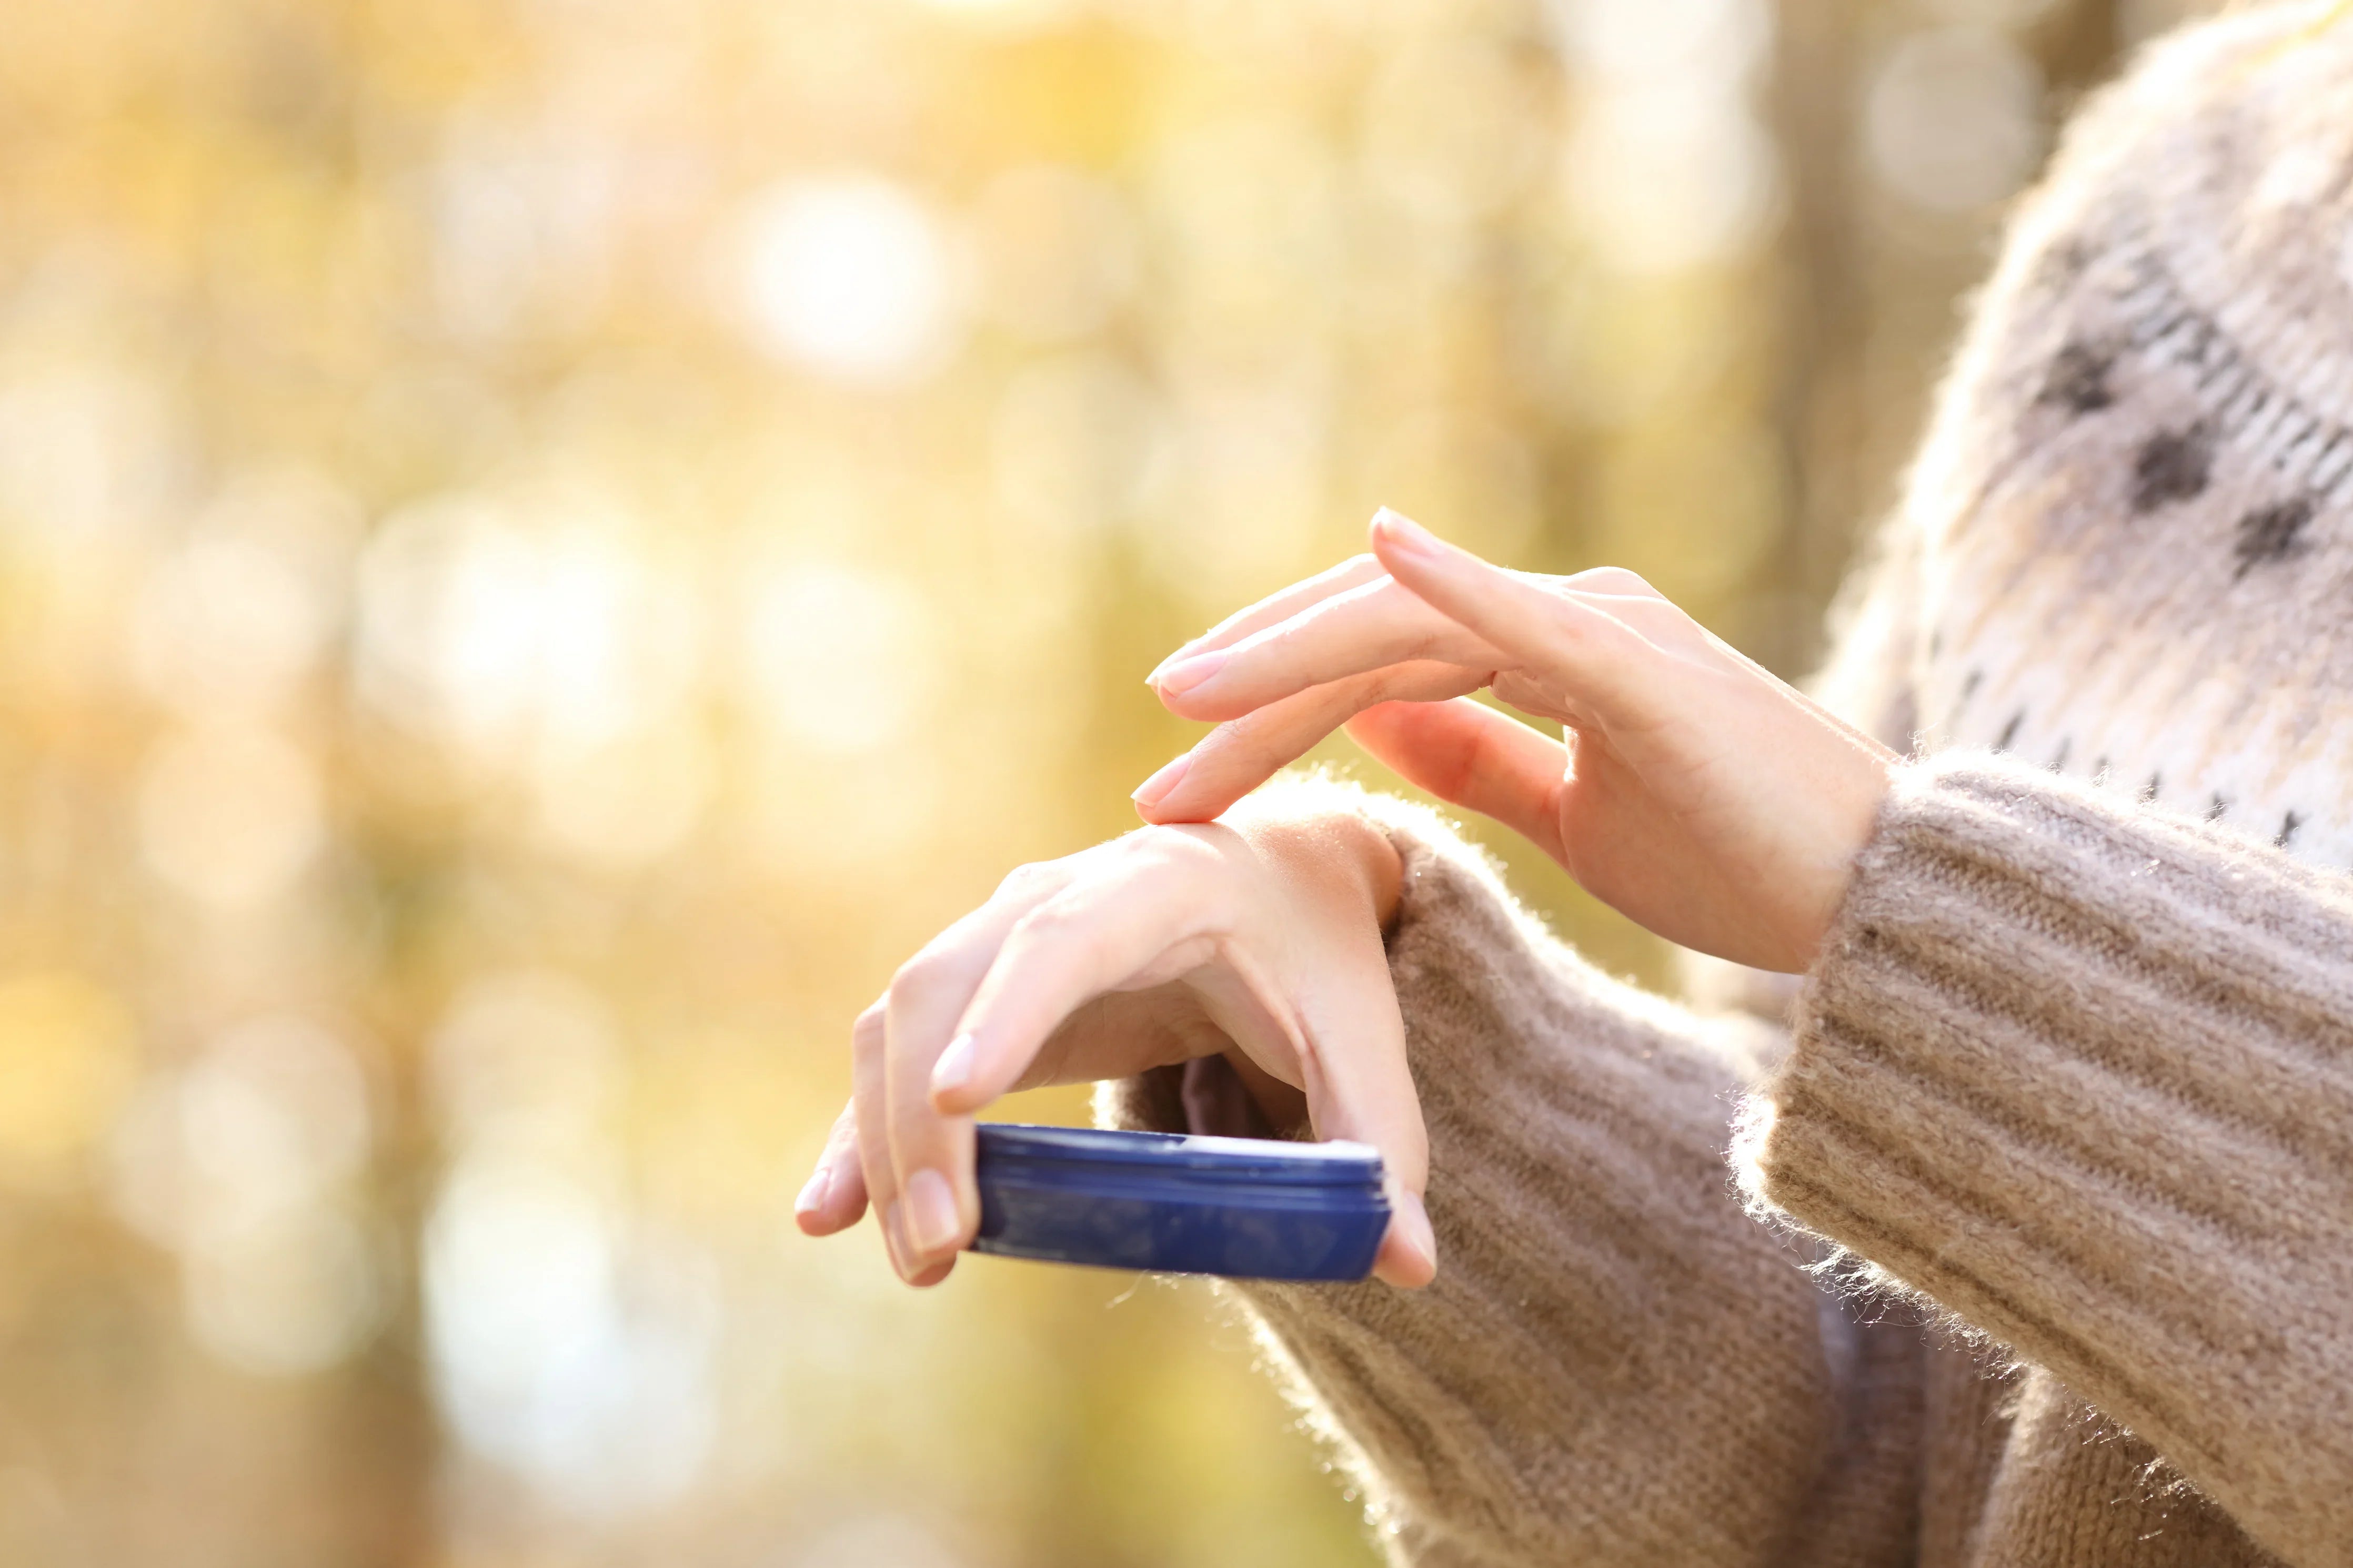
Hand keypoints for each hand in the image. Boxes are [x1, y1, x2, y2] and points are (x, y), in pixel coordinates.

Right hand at [794, 797, 1437, 1290]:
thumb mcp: (1368, 1039)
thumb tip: (1406, 1265)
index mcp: (1160, 882)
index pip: (1060, 940)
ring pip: (901, 1020)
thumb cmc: (1323, 958)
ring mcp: (1001, 936)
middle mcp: (1057, 892)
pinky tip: (828, 1216)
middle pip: (947, 984)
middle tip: (944, 1248)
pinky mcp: (978, 995)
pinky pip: (894, 1053)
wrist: (1284, 880)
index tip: (957, 1103)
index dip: (1005, 1015)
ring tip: (923, 1261)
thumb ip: (1383, 1144)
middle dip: (925, 1119)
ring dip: (887, 1138)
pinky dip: (859, 1129)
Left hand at [1132, 510, 1897, 972]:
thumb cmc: (1742, 862)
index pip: (1382, 665)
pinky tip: (1378, 546)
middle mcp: (1569, 616)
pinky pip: (1529, 616)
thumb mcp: (1577, 815)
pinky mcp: (1644, 668)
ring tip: (1187, 692)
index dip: (1275, 709)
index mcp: (1552, 650)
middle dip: (1256, 693)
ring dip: (1294, 657)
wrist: (1878, 908)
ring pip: (1414, 623)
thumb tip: (1378, 727)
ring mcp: (1607, 629)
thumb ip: (1482, 760)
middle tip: (1157, 754)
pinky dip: (1454, 577)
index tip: (1184, 769)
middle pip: (1374, 639)